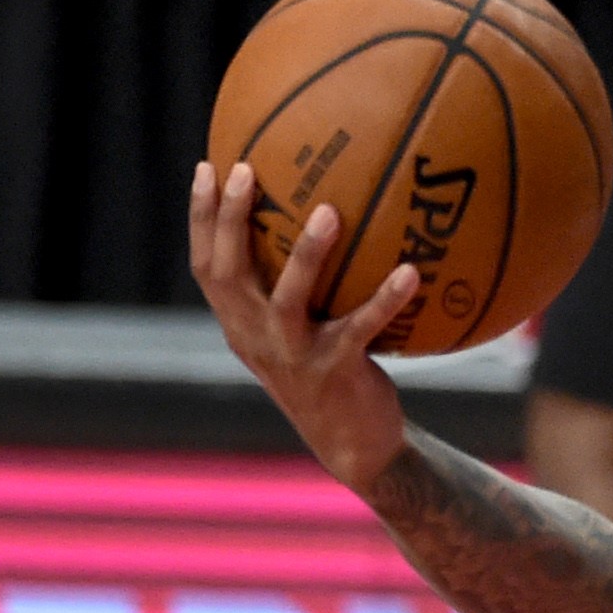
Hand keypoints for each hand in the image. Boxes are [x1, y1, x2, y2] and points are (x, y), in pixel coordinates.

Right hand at [190, 160, 420, 490]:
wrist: (353, 446)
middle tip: (245, 170)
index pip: (207, 265)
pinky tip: (411, 272)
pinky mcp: (335, 371)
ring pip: (289, 297)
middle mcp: (256, 337)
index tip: (208, 167)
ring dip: (307, 253)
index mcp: (241, 325)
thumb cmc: (331, 375)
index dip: (201, 218)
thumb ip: (293, 289)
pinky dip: (385, 299)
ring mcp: (293, 355)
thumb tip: (321, 220)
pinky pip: (362, 328)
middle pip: (229, 272)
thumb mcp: (299, 333)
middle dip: (232, 218)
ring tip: (330, 210)